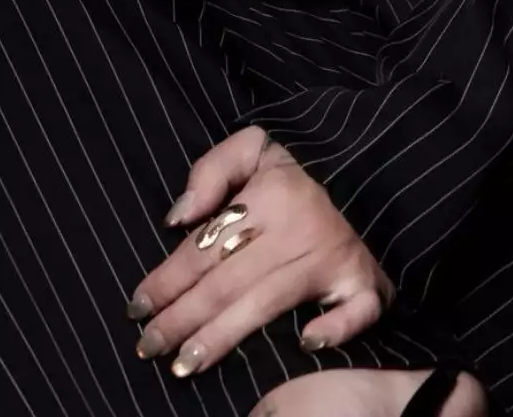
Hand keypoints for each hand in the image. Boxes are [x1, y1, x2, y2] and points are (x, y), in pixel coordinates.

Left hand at [126, 125, 394, 377]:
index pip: (207, 245)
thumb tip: (178, 218)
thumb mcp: (256, 148)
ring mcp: (333, 258)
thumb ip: (212, 170)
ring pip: (268, 304)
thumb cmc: (301, 171)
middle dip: (182, 317)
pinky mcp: (364, 282)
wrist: (376, 173)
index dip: (167, 278)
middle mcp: (300, 228)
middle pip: (229, 281)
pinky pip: (354, 311)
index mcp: (272, 194)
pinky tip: (303, 345)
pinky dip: (334, 329)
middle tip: (148, 347)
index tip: (137, 306)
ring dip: (223, 337)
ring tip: (184, 364)